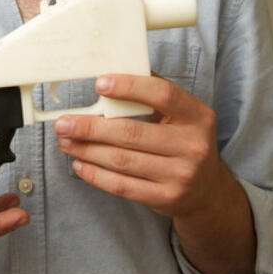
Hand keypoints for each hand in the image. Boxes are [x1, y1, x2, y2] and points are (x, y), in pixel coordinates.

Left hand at [53, 74, 235, 219]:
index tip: (99, 84)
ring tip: (66, 142)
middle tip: (64, 123)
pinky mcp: (166, 198)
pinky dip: (96, 175)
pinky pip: (123, 186)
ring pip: (122, 160)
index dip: (130, 88)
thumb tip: (114, 75)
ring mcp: (181, 175)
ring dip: (87, 150)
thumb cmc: (186, 143)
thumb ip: (155, 95)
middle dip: (91, 127)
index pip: (163, 95)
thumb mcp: (184, 116)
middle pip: (132, 132)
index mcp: (198, 116)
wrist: (208, 191)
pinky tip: (80, 164)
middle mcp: (193, 145)